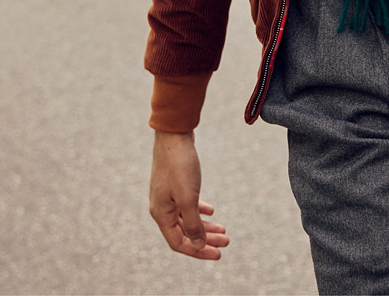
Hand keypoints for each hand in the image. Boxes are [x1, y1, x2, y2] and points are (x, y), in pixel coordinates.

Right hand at [149, 130, 229, 259]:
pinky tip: (211, 211)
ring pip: (187, 219)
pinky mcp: (174, 184)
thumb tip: (198, 245)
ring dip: (205, 226)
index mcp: (161, 214)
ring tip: (224, 230)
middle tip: (227, 241)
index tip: (218, 253)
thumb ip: (192, 224)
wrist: (174, 134)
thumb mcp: (188, 198)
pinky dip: (199, 210)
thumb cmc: (180, 166)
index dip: (198, 251)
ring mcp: (167, 195)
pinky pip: (186, 205)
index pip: (179, 243)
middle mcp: (161, 208)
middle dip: (206, 239)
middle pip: (184, 232)